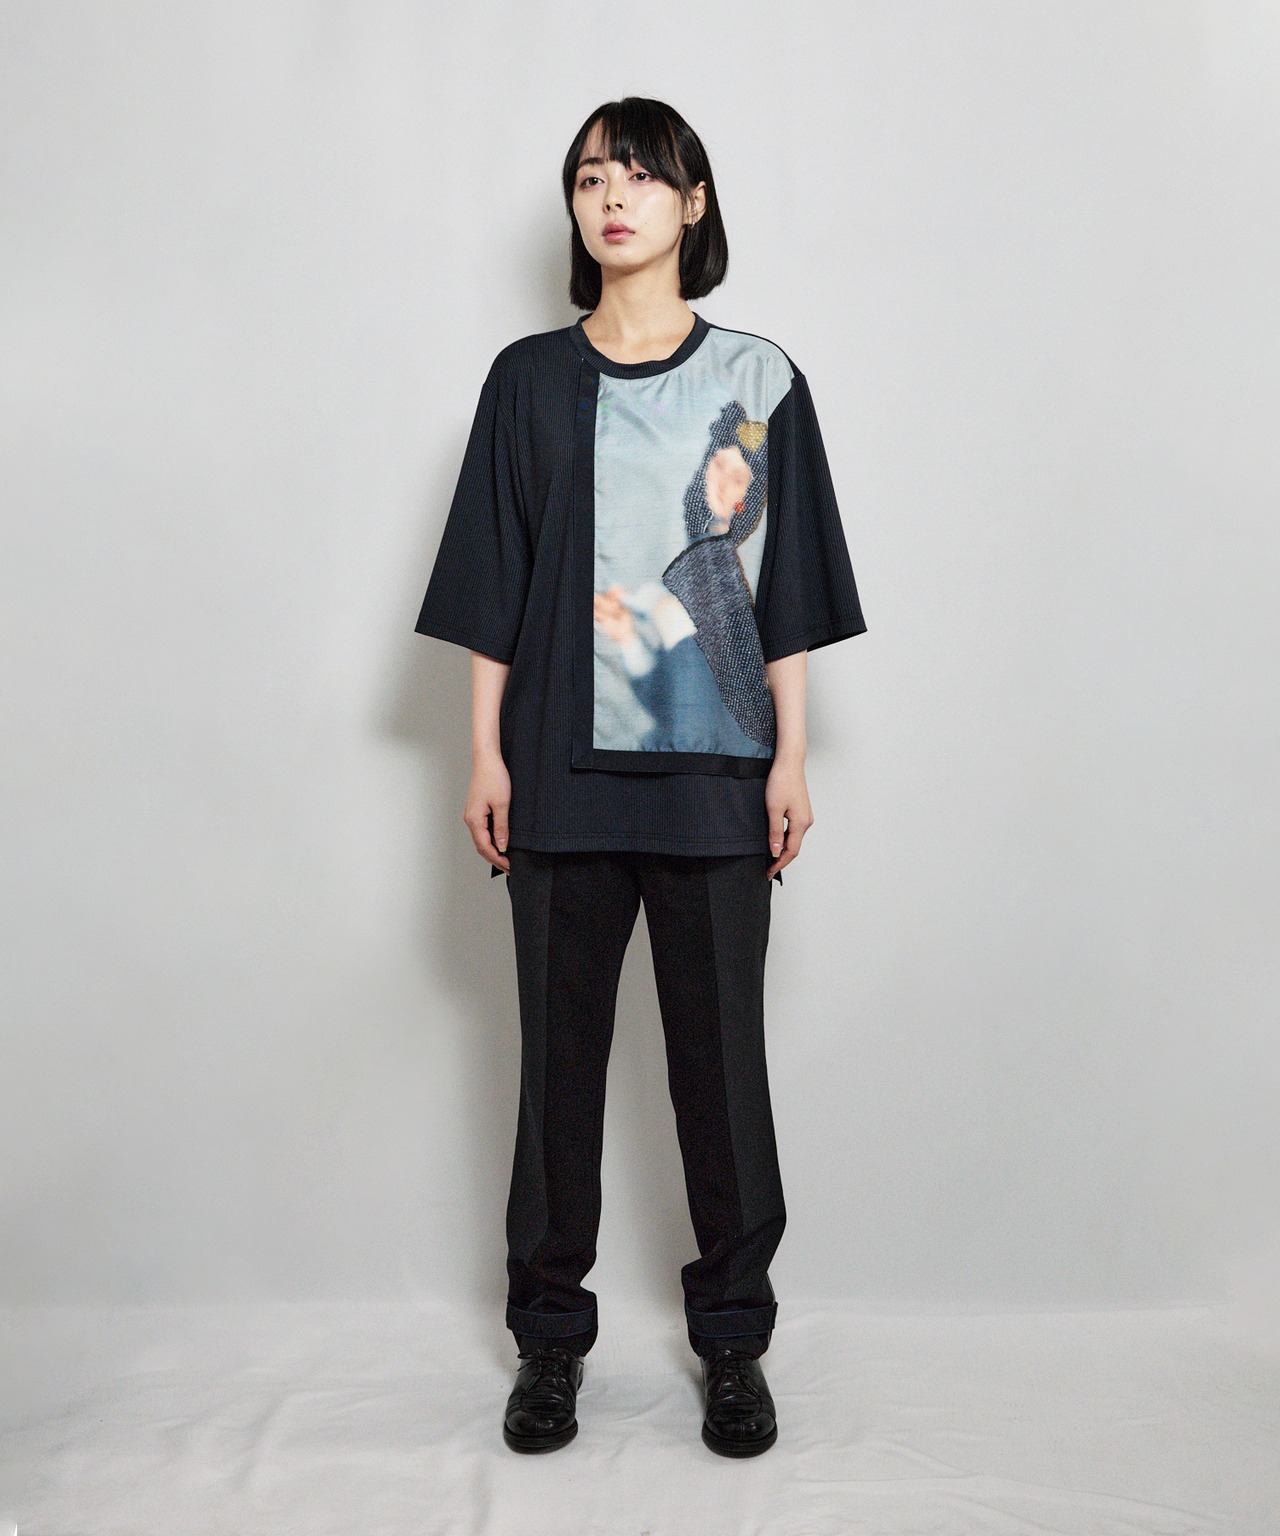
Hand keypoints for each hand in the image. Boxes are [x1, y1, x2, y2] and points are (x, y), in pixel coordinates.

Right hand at [464, 751, 512, 872]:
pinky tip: (499, 841)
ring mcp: (471, 814)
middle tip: (509, 867)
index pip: (485, 847)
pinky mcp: (476, 809)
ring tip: (506, 858)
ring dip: (492, 850)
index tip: (509, 867)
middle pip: (481, 846)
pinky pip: (482, 830)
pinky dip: (490, 839)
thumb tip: (502, 846)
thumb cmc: (494, 777)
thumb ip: (501, 828)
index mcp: (474, 820)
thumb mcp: (502, 805)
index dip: (497, 859)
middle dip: (494, 858)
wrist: (487, 759)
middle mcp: (470, 819)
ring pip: (481, 838)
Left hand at [764, 758, 812, 879]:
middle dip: (781, 859)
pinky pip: (794, 830)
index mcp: (801, 824)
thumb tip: (775, 851)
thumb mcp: (773, 809)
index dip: (779, 864)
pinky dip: (785, 839)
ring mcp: (805, 816)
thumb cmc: (781, 781)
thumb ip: (774, 832)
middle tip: (767, 868)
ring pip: (794, 839)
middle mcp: (806, 822)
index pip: (791, 852)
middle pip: (794, 847)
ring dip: (783, 849)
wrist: (789, 763)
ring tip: (770, 857)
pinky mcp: (801, 810)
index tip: (769, 872)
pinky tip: (776, 840)